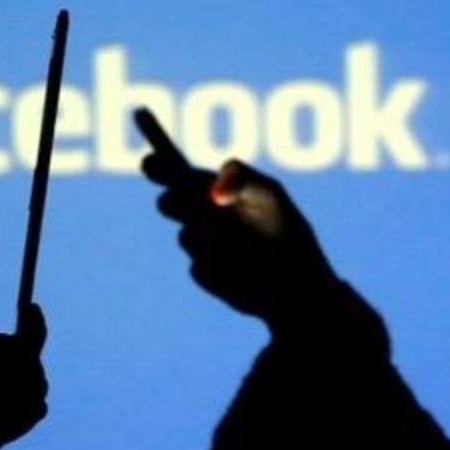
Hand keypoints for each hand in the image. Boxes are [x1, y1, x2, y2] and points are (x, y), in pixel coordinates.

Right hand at [135, 108, 338, 325]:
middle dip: (174, 202)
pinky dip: (219, 267)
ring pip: (187, 238)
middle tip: (190, 204)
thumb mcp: (270, 196)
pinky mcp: (206, 275)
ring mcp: (202, 246)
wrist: (300, 286)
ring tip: (245, 246)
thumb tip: (212, 191)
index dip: (159, 166)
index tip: (149, 163)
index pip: (176, 173)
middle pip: (170, 203)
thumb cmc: (288, 232)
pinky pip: (199, 268)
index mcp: (214, 191)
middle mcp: (203, 216)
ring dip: (209, 239)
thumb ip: (242, 179)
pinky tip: (244, 271)